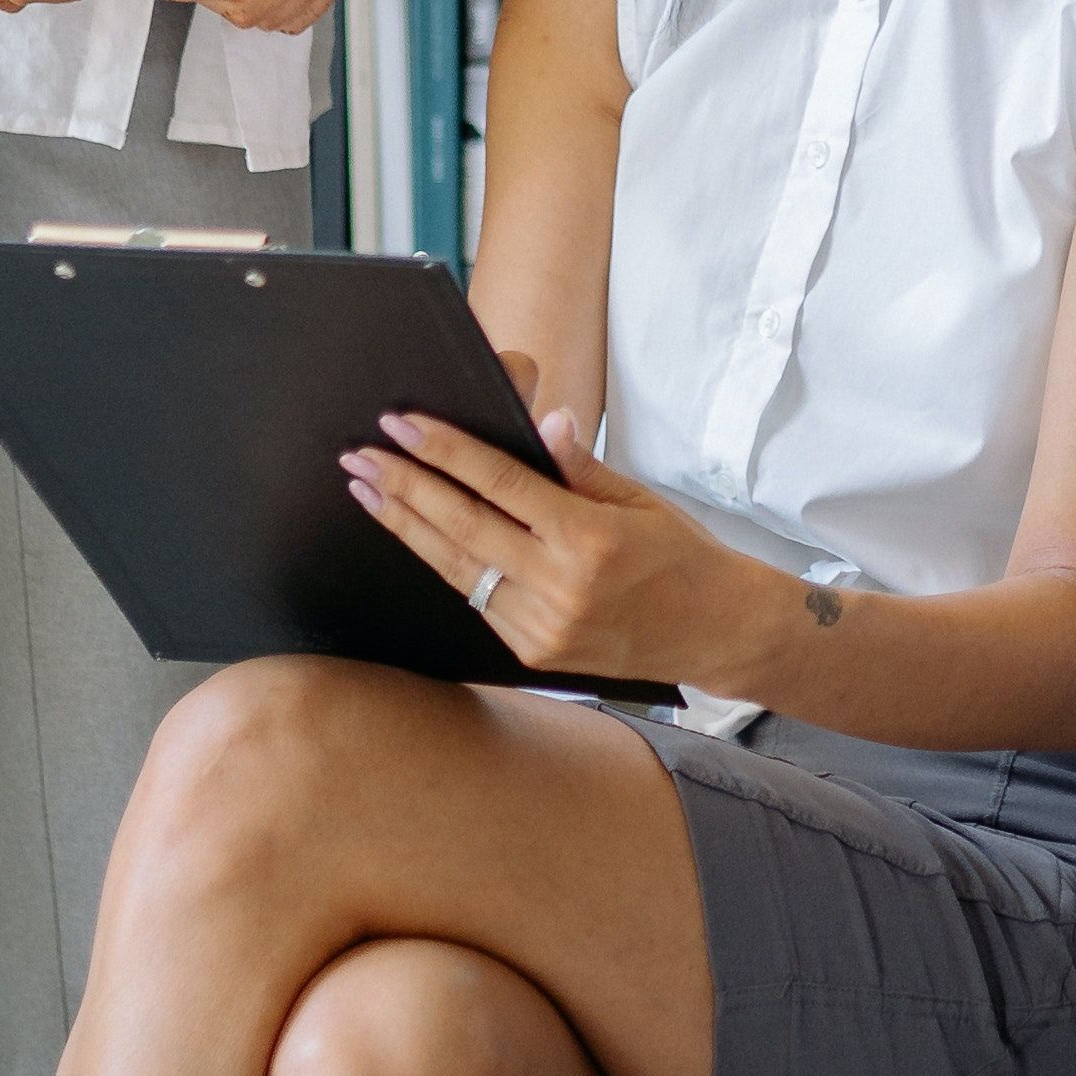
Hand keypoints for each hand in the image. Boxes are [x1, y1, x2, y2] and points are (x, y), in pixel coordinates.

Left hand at [344, 402, 774, 687]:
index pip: (500, 483)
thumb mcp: (640, 501)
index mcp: (590, 538)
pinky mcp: (533, 653)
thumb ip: (579, 468)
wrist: (715, 632)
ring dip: (407, 527)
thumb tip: (544, 422)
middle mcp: (561, 586)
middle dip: (404, 487)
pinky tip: (417, 536)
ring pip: (458, 569)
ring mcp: (543, 626)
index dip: (445, 451)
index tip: (401, 424)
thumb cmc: (681, 557)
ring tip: (368, 492)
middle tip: (360, 456)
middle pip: (462, 527)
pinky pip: (478, 601)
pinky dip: (446, 564)